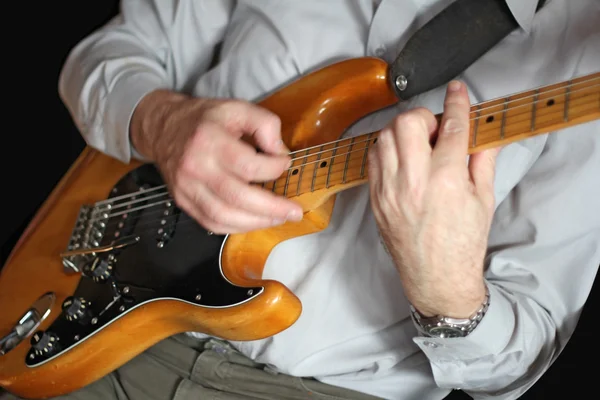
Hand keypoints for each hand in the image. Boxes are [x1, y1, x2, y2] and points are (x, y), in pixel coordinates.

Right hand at [130, 90, 302, 233]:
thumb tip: (280, 152)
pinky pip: (211, 224)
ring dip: (256, 223)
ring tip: (278, 219)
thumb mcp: (237, 107)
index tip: (284, 164)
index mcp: (209, 140)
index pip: (248, 165)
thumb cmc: (204, 120)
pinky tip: (254, 222)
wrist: (163, 129)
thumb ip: (264, 124)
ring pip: (223, 216)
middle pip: (237, 197)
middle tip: (294, 212)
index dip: (273, 168)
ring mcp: (187, 188)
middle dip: (271, 208)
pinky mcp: (183, 202)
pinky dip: (236, 228)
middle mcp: (196, 167)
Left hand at [368, 81, 498, 317]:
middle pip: (408, 123)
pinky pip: (373, 158)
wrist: (436, 279)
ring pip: (384, 137)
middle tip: (436, 131)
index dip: (457, 102)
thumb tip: (481, 134)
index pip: (452, 127)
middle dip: (424, 117)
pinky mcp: (375, 199)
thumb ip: (481, 162)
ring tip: (418, 145)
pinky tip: (400, 159)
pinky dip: (385, 149)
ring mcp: (389, 190)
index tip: (458, 90)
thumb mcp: (483, 201)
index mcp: (447, 181)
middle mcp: (414, 182)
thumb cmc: (462, 245)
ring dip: (402, 131)